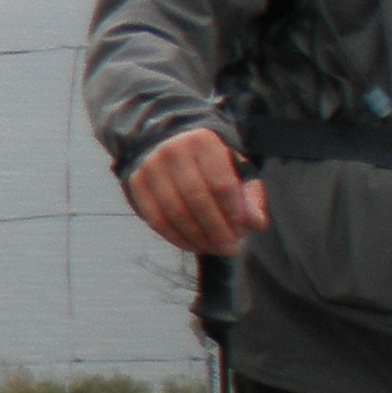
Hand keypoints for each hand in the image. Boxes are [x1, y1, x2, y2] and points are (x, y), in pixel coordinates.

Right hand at [127, 126, 269, 255]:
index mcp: (204, 142)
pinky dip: (175, 237)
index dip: (232, 214)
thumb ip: (251, 196)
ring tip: (212, 249)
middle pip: (197, 199)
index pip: (221, 185)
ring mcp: (151, 166)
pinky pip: (155, 218)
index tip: (241, 233)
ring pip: (174, 211)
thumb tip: (255, 223)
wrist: (169, 146)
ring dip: (196, 237)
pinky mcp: (136, 183)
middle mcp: (173, 150)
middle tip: (229, 249)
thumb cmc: (211, 164)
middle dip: (215, 230)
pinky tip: (191, 245)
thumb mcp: (237, 171)